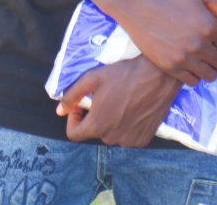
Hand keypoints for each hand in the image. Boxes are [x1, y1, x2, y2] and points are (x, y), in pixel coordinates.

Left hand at [56, 57, 179, 146]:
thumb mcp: (92, 78)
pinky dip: (126, 126)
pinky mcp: (143, 140)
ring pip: (111, 135)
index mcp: (97, 125)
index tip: (81, 105)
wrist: (157, 76)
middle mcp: (112, 138)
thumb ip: (72, 95)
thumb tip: (59, 111)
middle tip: (102, 98)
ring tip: (118, 101)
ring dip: (110, 122)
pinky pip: (127, 136)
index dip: (73, 119)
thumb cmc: (123, 74)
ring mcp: (129, 141)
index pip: (74, 134)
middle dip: (94, 117)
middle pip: (94, 132)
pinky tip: (132, 108)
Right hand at [113, 0, 216, 85]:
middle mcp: (198, 45)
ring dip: (211, 66)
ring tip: (203, 55)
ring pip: (210, 75)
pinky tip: (190, 60)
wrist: (136, 2)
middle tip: (215, 47)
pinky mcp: (169, 67)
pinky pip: (192, 81)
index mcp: (209, 25)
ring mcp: (183, 58)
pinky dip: (195, 74)